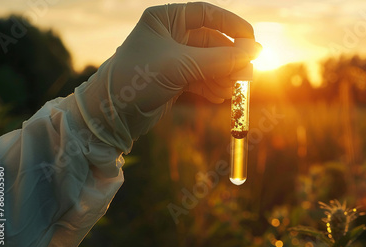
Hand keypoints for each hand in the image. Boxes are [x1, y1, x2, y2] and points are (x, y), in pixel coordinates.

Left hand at [74, 2, 260, 152]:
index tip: (253, 41)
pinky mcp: (175, 79)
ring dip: (223, 76)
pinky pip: (203, 78)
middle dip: (229, 59)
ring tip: (230, 91)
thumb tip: (255, 51)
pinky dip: (213, 86)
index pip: (207, 14)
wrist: (110, 114)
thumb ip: (220, 59)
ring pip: (210, 62)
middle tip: (246, 75)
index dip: (233, 26)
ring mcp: (174, 58)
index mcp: (166, 19)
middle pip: (213, 41)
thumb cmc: (138, 79)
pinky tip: (219, 96)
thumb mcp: (181, 65)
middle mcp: (170, 35)